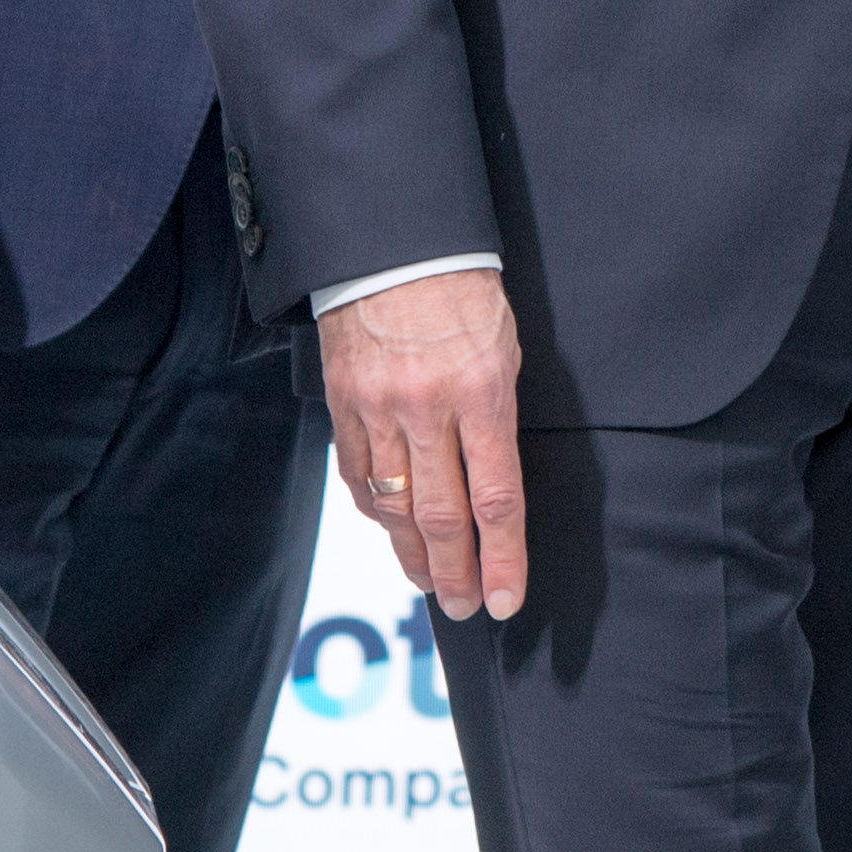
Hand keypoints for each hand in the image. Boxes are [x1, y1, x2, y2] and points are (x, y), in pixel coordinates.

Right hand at [325, 266, 527, 621]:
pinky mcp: (343, 405)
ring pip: (395, 505)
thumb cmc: (464, 291)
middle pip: (443, 517)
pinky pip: (358, 474)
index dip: (504, 559)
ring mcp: (378, 409)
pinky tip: (392, 531)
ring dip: (414, 554)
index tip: (508, 598)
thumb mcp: (506, 348)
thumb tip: (495, 485)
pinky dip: (376, 511)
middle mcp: (428, 409)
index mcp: (482, 393)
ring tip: (432, 584)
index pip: (497, 500)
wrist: (394, 243)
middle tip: (467, 608)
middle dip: (458, 574)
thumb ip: (499, 418)